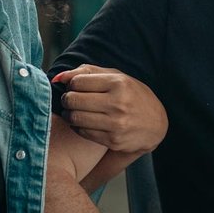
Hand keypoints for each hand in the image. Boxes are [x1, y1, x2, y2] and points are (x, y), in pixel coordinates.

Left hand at [53, 65, 167, 153]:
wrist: (155, 124)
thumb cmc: (132, 96)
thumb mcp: (116, 77)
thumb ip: (86, 72)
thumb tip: (57, 77)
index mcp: (119, 83)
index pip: (78, 82)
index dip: (72, 84)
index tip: (76, 87)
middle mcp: (118, 103)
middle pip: (73, 100)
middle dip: (67, 99)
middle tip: (71, 100)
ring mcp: (116, 124)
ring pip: (75, 118)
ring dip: (69, 114)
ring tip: (74, 111)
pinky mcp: (113, 140)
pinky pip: (82, 132)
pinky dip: (77, 127)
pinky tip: (84, 122)